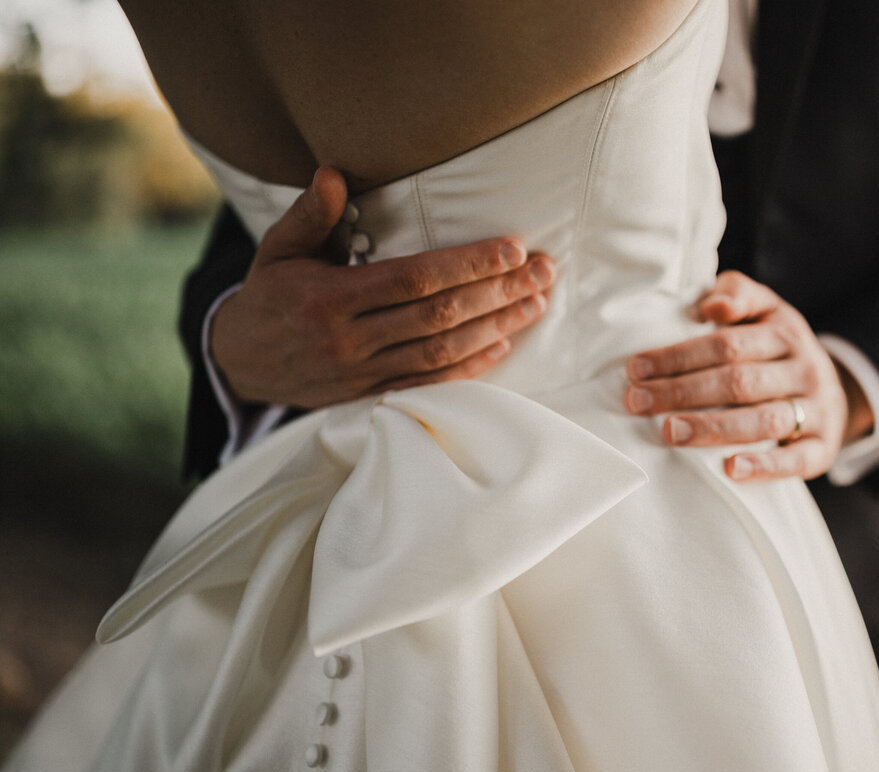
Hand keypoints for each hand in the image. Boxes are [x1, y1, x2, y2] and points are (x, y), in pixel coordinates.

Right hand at [211, 167, 554, 407]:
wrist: (240, 365)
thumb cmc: (267, 297)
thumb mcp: (277, 250)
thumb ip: (309, 215)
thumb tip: (332, 174)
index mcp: (330, 299)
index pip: (413, 279)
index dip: (466, 265)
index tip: (511, 249)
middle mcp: (350, 339)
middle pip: (438, 315)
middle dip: (497, 292)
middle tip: (542, 271)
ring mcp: (363, 372)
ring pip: (442, 352)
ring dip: (495, 328)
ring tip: (536, 303)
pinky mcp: (371, 395)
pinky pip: (429, 384)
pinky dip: (470, 368)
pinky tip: (503, 344)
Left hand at [623, 271, 873, 480]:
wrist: (836, 391)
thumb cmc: (778, 349)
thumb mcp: (765, 310)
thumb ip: (736, 294)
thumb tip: (712, 305)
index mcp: (784, 334)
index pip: (727, 344)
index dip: (679, 356)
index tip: (636, 369)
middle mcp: (804, 370)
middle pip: (739, 381)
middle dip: (684, 392)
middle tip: (638, 403)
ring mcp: (817, 410)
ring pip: (763, 420)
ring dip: (713, 427)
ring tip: (669, 432)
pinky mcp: (823, 448)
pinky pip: (796, 459)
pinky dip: (764, 466)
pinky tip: (730, 469)